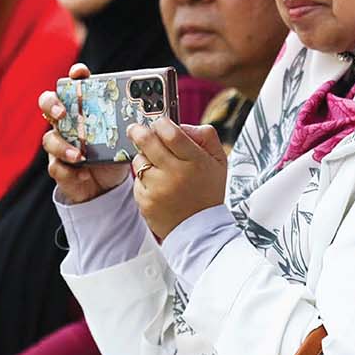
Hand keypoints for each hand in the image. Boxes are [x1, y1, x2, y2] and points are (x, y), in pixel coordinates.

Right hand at [40, 63, 134, 204]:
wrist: (107, 187)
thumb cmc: (114, 154)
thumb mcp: (123, 137)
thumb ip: (130, 125)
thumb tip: (157, 114)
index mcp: (81, 110)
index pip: (73, 85)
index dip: (74, 77)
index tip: (80, 73)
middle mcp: (66, 123)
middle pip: (47, 104)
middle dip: (52, 104)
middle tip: (63, 112)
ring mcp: (59, 144)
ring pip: (49, 139)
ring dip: (62, 146)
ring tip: (79, 156)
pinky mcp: (59, 167)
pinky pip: (56, 166)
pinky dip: (69, 171)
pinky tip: (83, 175)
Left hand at [127, 118, 228, 237]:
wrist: (201, 231)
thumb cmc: (208, 191)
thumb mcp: (218, 161)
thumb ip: (205, 135)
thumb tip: (181, 124)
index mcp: (195, 162)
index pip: (171, 133)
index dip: (161, 123)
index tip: (159, 123)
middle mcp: (175, 175)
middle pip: (147, 141)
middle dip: (138, 131)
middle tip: (136, 129)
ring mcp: (158, 189)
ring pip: (139, 160)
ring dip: (144, 158)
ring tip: (158, 167)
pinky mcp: (145, 202)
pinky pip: (137, 180)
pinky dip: (144, 179)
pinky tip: (158, 186)